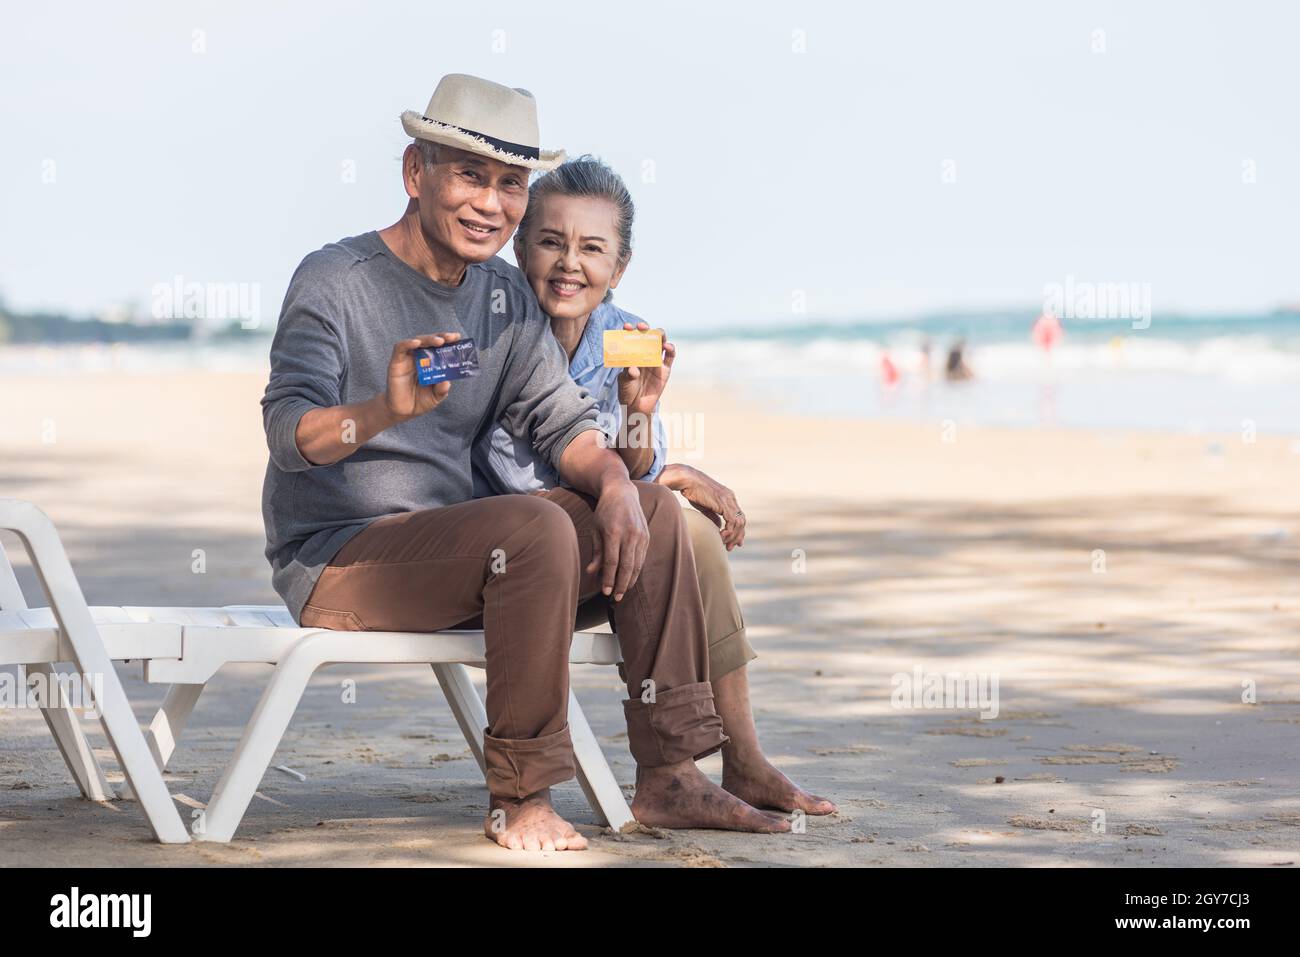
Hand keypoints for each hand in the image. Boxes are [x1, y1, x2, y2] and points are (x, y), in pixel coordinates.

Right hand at [383, 333, 460, 421]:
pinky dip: (408, 343)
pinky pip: (400, 348)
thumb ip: (441, 390)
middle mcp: (420, 357)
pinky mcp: (396, 362)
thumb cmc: (420, 401)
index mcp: (432, 363)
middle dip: (441, 337)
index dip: (448, 340)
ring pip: (417, 341)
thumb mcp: (435, 396)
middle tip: (451, 337)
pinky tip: (416, 343)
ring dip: (429, 339)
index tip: (458, 337)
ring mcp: (408, 358)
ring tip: (440, 341)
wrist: (403, 412)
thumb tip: (447, 382)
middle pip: (430, 341)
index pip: (440, 347)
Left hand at [587, 479, 649, 601]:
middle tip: (616, 598)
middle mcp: (629, 534)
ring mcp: (640, 535)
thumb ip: (595, 551)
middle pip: (626, 566)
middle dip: (621, 585)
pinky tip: (630, 579)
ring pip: (636, 564)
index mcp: (613, 532)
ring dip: (630, 580)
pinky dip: (636, 570)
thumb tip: (591, 572)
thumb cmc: (604, 512)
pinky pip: (642, 558)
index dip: (609, 579)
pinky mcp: (647, 536)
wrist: (622, 493)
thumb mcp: (595, 529)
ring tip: (623, 592)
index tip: (605, 592)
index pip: (612, 562)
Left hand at [616, 321, 674, 416]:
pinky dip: (671, 349)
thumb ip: (628, 374)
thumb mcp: (624, 382)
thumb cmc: (627, 392)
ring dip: (660, 336)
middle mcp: (644, 355)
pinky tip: (668, 346)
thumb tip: (633, 369)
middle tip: (641, 327)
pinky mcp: (665, 369)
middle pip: (647, 337)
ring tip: (658, 334)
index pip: (631, 339)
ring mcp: (655, 361)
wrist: (637, 406)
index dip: (630, 331)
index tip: (627, 327)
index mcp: (632, 355)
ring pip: (660, 343)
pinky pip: (670, 356)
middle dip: (645, 329)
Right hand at [673, 465, 746, 550]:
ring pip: (739, 523)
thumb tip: (720, 527)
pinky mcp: (723, 503)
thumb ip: (714, 516)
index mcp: (728, 498)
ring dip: (733, 536)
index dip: (738, 531)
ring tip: (725, 545)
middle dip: (737, 536)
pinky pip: (731, 522)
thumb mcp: (706, 506)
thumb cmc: (693, 491)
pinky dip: (728, 532)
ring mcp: (728, 500)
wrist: (687, 479)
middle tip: (731, 548)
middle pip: (742, 521)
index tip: (734, 542)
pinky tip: (721, 537)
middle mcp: (731, 498)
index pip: (739, 517)